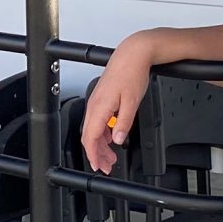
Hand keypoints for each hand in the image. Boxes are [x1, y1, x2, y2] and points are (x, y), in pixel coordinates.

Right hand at [81, 33, 159, 173]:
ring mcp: (96, 102)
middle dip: (97, 154)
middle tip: (107, 166)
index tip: (99, 166)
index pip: (91, 138)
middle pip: (90, 136)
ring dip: (101, 145)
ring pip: (94, 130)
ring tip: (111, 155)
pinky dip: (103, 133)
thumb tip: (118, 140)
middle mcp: (94, 106)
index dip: (94, 155)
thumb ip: (123, 124)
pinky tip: (112, 138)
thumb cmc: (131, 73)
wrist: (132, 54)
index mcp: (99, 108)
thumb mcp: (132, 103)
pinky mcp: (101, 99)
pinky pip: (98, 121)